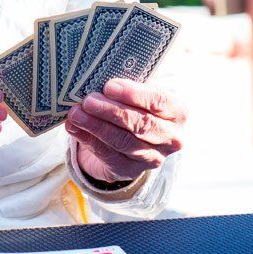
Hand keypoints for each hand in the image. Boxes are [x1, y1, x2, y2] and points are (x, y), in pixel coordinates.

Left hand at [65, 79, 186, 183]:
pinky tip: (75, 128)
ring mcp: (153, 157)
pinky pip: (108, 155)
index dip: (133, 94)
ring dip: (96, 126)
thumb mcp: (140, 95)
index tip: (109, 86)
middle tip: (88, 100)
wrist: (133, 140)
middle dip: (111, 111)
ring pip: (123, 141)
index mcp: (177, 112)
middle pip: (141, 124)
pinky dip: (88, 140)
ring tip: (76, 113)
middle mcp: (171, 138)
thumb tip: (99, 83)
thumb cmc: (137, 108)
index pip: (159, 101)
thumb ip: (127, 89)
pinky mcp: (131, 170)